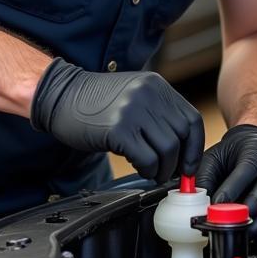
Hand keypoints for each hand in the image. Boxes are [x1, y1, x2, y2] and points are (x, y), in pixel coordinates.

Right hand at [31, 58, 204, 181]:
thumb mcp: (134, 95)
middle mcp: (148, 95)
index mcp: (156, 86)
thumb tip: (182, 148)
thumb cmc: (96, 102)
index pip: (192, 120)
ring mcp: (133, 111)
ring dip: (163, 169)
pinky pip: (147, 159)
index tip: (190, 164)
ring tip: (153, 171)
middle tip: (169, 172)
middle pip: (182, 136)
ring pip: (168, 149)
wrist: (61, 96)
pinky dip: (148, 170)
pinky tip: (139, 168)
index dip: (195, 147)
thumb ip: (157, 112)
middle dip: (180, 161)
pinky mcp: (118, 130)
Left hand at [196, 124, 256, 242]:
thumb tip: (194, 201)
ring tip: (242, 235)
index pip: (243, 176)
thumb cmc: (239, 151)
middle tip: (226, 230)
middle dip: (242, 217)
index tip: (214, 212)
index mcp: (255, 153)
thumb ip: (204, 175)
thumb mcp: (217, 155)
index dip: (228, 196)